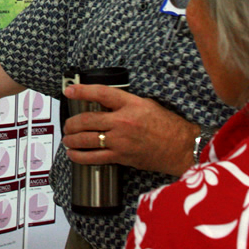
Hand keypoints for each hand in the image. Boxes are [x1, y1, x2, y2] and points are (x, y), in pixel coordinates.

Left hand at [61, 84, 197, 175]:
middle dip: (71, 122)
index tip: (69, 90)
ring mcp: (121, 141)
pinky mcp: (121, 157)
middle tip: (67, 123)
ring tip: (67, 138)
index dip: (82, 91)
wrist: (181, 147)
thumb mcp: (146, 104)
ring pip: (87, 139)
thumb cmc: (167, 125)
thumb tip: (104, 104)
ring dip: (72, 139)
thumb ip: (125, 103)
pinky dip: (80, 156)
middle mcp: (123, 121)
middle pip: (87, 119)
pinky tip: (73, 154)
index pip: (101, 94)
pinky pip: (95, 157)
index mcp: (130, 104)